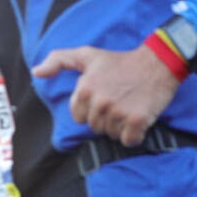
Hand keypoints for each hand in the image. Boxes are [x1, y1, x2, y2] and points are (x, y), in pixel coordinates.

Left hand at [32, 44, 179, 146]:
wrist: (159, 61)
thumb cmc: (121, 61)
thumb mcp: (88, 56)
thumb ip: (59, 61)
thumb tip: (36, 72)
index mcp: (85, 89)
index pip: (79, 117)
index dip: (91, 109)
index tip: (104, 96)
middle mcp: (99, 102)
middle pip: (95, 127)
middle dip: (106, 118)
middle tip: (119, 100)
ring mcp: (118, 112)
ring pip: (111, 135)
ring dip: (120, 126)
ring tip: (129, 106)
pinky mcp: (137, 121)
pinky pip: (129, 141)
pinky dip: (134, 134)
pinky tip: (138, 117)